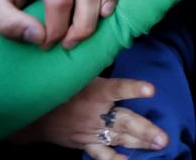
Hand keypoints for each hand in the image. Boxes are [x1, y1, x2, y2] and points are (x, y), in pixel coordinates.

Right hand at [13, 77, 166, 157]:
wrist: (32, 113)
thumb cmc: (60, 87)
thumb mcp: (77, 72)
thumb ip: (96, 67)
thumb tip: (112, 46)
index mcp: (95, 91)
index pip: (118, 88)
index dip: (134, 88)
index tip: (151, 89)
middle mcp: (95, 113)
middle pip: (123, 121)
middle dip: (145, 130)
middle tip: (163, 138)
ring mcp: (90, 130)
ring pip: (118, 138)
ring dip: (139, 143)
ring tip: (158, 146)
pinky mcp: (84, 143)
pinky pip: (100, 154)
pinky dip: (113, 159)